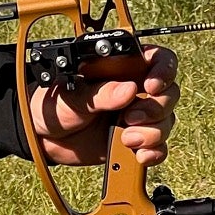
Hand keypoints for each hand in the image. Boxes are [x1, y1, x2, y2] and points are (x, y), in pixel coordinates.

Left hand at [27, 45, 178, 168]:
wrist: (45, 138)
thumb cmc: (56, 105)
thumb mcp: (74, 95)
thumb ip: (100, 93)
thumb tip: (128, 89)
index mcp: (123, 67)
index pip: (159, 60)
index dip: (163, 71)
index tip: (151, 87)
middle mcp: (136, 89)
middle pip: (169, 93)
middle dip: (156, 108)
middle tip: (129, 117)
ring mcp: (138, 116)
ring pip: (166, 121)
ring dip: (152, 133)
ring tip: (125, 138)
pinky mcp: (137, 140)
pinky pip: (159, 146)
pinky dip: (153, 152)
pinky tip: (138, 154)